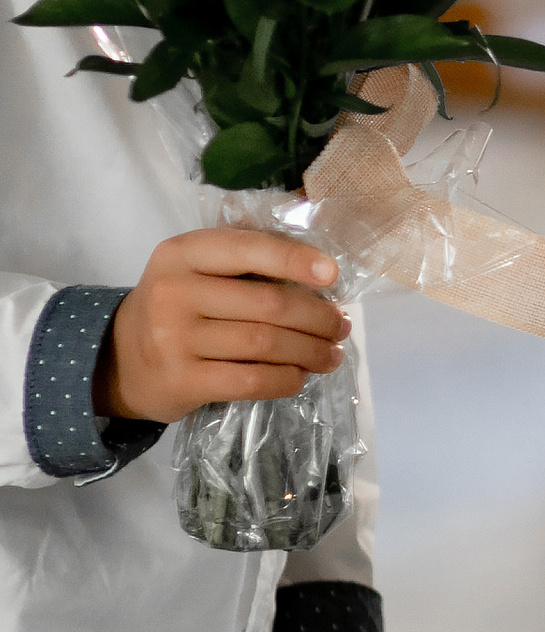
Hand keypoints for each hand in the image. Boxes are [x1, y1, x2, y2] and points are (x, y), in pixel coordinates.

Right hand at [98, 229, 346, 423]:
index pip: (250, 249)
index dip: (297, 260)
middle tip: (340, 326)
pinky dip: (285, 380)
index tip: (333, 275)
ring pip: (265, 344)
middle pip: (269, 304)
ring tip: (331, 354)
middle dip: (317, 317)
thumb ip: (247, 255)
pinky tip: (300, 377)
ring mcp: (173, 340)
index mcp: (184, 252)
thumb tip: (321, 266)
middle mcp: (174, 292)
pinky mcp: (180, 382)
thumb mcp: (196, 266)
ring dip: (310, 351)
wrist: (116, 359)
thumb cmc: (177, 304)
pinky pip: (250, 381)